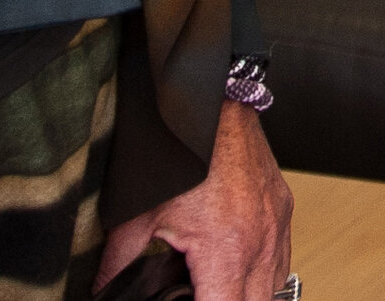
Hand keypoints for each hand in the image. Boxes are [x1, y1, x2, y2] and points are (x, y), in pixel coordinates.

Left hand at [100, 98, 289, 299]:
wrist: (213, 102)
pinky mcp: (282, 210)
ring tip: (215, 290)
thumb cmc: (183, 149)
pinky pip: (281, 261)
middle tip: (197, 296)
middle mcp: (260, 239)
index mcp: (225, 246)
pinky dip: (262, 277)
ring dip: (247, 297)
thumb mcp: (139, 212)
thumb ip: (119, 261)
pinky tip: (238, 275)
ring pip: (274, 289)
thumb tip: (101, 288)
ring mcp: (276, 225)